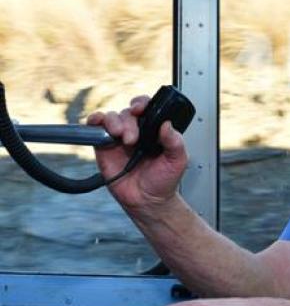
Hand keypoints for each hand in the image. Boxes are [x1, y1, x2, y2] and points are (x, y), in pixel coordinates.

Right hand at [87, 95, 187, 209]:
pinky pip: (96, 128)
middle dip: (129, 121)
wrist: (148, 202)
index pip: (147, 108)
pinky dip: (95, 121)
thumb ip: (175, 141)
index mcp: (154, 130)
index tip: (141, 109)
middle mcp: (136, 131)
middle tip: (133, 138)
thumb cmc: (164, 181)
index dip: (142, 104)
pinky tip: (99, 124)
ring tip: (121, 137)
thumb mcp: (178, 160)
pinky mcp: (104, 148)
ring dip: (115, 122)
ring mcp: (119, 138)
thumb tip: (167, 124)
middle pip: (128, 112)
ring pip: (112, 117)